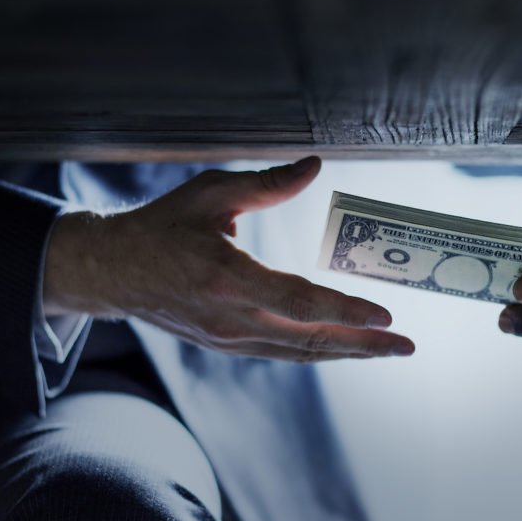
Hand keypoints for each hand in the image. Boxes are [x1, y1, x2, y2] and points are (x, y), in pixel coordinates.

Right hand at [43, 157, 414, 361]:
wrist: (114, 272)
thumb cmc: (163, 227)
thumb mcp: (212, 193)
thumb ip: (268, 184)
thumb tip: (315, 166)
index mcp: (227, 278)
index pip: (298, 302)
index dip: (345, 312)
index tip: (386, 316)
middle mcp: (231, 318)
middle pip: (309, 340)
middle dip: (363, 345)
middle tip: (406, 346)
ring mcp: (228, 339)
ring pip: (299, 353)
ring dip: (346, 353)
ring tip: (386, 349)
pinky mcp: (227, 346)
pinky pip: (282, 354)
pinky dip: (318, 351)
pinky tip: (343, 346)